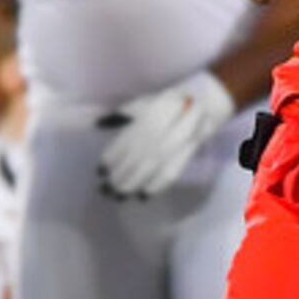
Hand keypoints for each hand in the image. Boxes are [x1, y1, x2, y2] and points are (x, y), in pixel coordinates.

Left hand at [99, 69, 236, 199]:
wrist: (201, 102)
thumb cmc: (166, 104)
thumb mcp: (141, 104)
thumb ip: (119, 116)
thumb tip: (97, 124)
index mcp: (141, 123)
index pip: (120, 148)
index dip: (109, 162)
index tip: (100, 172)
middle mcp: (152, 138)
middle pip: (130, 163)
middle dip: (116, 179)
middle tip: (105, 190)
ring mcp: (168, 149)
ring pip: (146, 172)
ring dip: (130, 186)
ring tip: (118, 196)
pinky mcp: (183, 157)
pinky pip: (167, 177)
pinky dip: (154, 188)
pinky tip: (142, 196)